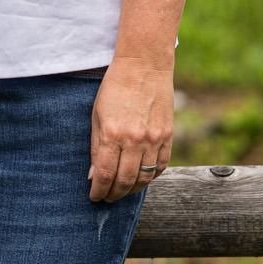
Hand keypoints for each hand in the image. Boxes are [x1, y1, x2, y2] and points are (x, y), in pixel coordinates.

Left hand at [90, 57, 173, 202]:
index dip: (99, 190)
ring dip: (132, 189)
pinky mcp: (168, 135)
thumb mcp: (97, 115)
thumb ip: (96, 146)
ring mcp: (154, 139)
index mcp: (113, 134)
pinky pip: (161, 166)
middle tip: (107, 198)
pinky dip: (151, 176)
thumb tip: (94, 175)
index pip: (105, 175)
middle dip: (114, 194)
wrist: (143, 65)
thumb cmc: (115, 88)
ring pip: (145, 178)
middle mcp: (135, 140)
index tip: (94, 196)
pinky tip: (142, 178)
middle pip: (125, 181)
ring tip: (122, 191)